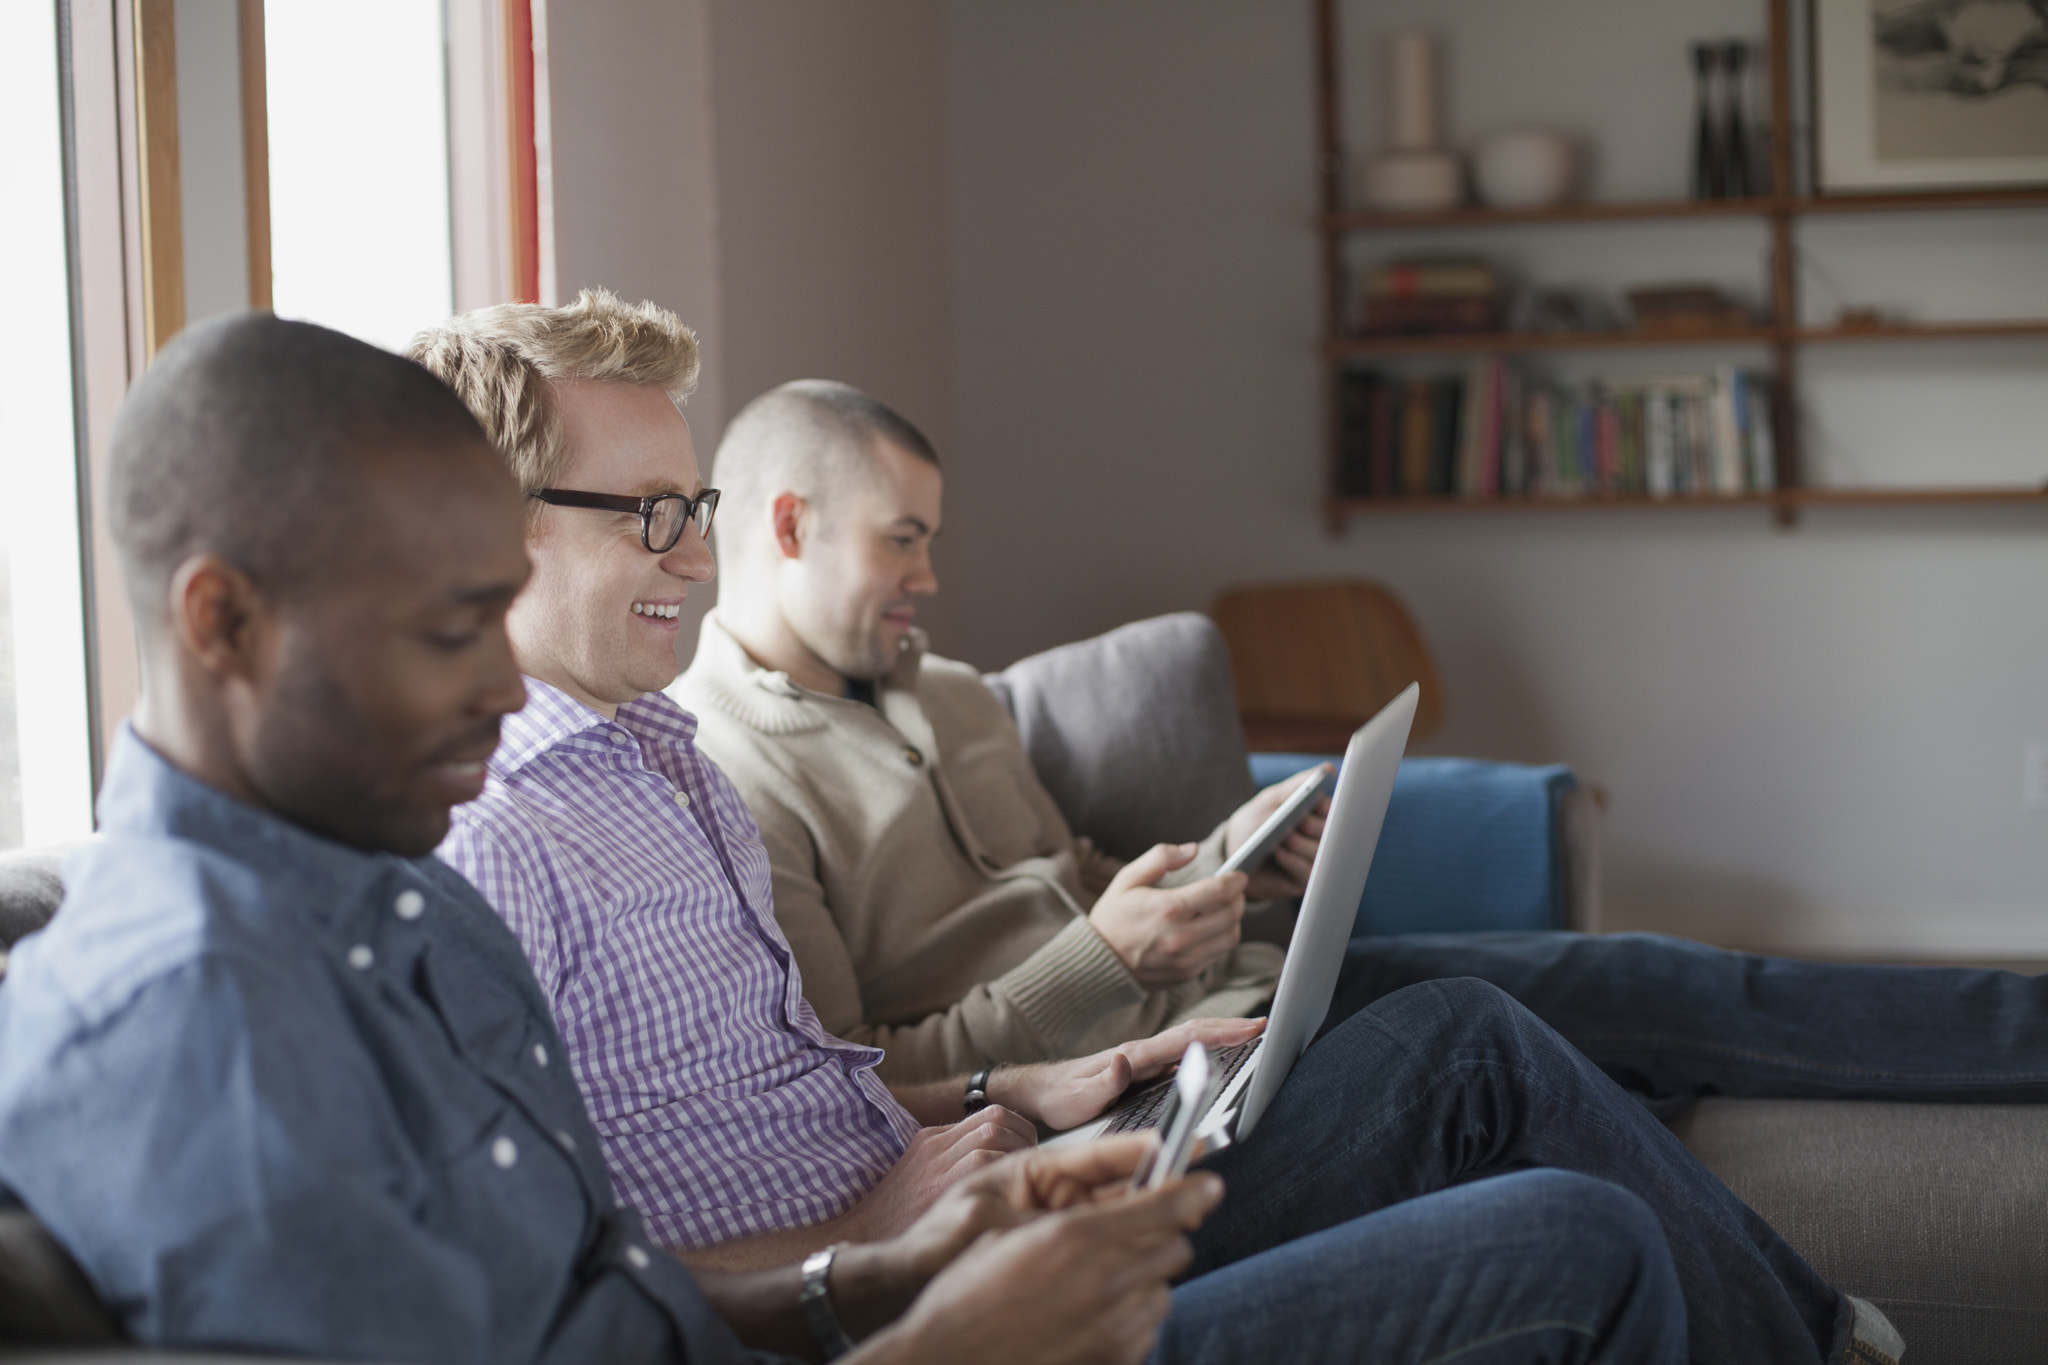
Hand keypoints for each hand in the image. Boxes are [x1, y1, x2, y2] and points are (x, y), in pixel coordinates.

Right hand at [841, 1107, 1038, 1243]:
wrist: (865, 1235)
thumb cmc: (900, 1216)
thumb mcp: (922, 1177)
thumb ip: (953, 1162)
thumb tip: (999, 1161)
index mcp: (932, 1138)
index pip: (990, 1115)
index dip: (1018, 1129)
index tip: (1026, 1152)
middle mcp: (936, 1143)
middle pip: (996, 1118)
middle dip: (1024, 1137)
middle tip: (1033, 1166)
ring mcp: (937, 1160)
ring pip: (994, 1134)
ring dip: (1018, 1154)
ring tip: (1024, 1181)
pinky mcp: (940, 1181)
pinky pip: (984, 1160)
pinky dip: (1005, 1171)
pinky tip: (1011, 1193)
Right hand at [851, 1140, 1224, 1364]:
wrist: (949, 1358)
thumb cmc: (967, 1294)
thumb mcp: (1015, 1237)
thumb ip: (1077, 1221)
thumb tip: (1122, 1211)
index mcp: (1075, 1237)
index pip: (1162, 1204)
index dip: (1192, 1188)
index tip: (1209, 1182)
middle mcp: (1103, 1281)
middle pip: (1174, 1246)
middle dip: (1164, 1234)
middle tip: (1139, 1231)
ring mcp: (1113, 1327)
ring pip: (1164, 1289)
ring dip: (1147, 1277)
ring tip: (1106, 1278)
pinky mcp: (1114, 1359)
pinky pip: (1147, 1327)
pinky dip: (1134, 1315)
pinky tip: (1097, 1312)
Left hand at [990, 1016, 1266, 1131]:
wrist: (1038, 1092)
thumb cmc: (1058, 1099)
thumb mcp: (1077, 1099)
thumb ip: (1103, 1084)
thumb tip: (1125, 1064)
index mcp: (1134, 1056)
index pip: (1184, 1039)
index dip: (1219, 1033)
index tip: (1250, 1028)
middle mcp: (1142, 1052)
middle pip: (1194, 1033)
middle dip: (1231, 1028)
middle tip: (1266, 1025)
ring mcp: (1144, 1059)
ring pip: (1190, 1040)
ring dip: (1222, 1034)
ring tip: (1254, 1033)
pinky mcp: (1143, 1069)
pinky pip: (1182, 1054)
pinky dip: (1207, 1047)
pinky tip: (1220, 1052)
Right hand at [1089, 843, 1246, 987]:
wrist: (1096, 964)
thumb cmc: (1111, 918)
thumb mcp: (1127, 879)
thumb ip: (1160, 858)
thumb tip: (1192, 850)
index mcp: (1167, 909)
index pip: (1218, 892)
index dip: (1235, 880)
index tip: (1239, 875)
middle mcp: (1181, 937)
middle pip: (1232, 915)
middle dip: (1238, 898)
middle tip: (1233, 890)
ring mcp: (1186, 959)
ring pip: (1231, 937)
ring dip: (1233, 920)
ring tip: (1221, 909)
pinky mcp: (1187, 974)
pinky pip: (1218, 954)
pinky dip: (1219, 938)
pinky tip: (1206, 929)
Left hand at [1223, 766, 1330, 900]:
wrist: (1232, 853)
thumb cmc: (1256, 821)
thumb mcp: (1273, 799)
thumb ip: (1298, 786)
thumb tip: (1328, 769)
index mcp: (1317, 816)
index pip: (1336, 811)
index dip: (1330, 808)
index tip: (1319, 804)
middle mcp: (1319, 839)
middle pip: (1332, 834)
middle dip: (1317, 826)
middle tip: (1301, 820)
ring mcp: (1312, 861)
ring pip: (1320, 854)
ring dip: (1302, 844)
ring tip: (1286, 836)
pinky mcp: (1302, 881)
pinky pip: (1306, 873)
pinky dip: (1293, 860)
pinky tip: (1280, 852)